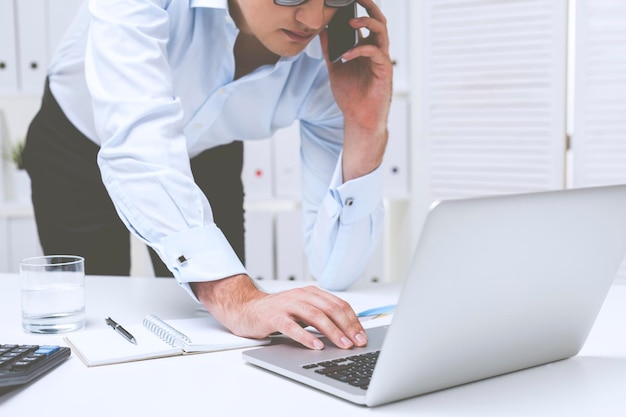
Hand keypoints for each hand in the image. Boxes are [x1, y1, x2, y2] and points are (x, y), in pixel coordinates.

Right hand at [190, 274, 366, 349]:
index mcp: (312, 293)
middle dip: (347, 326)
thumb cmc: (278, 312)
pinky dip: (306, 336)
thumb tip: (349, 332)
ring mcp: (287, 305)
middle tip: (357, 342)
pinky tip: (316, 346)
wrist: (246, 309)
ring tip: (342, 344)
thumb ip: (323, 317)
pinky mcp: (273, 316)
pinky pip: (292, 327)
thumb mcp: (303, 311)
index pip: (339, 305)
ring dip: (332, 331)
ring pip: (315, 316)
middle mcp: (301, 296)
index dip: (353, 320)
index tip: (362, 336)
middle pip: (330, 309)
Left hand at [320, 0, 392, 180]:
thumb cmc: (351, 96)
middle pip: (378, 20)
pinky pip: (375, 53)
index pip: (366, 21)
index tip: (348, 0)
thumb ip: (330, 50)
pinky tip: (347, 54)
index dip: (360, 8)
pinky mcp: (384, 71)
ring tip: (351, 20)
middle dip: (369, 6)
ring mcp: (381, 59)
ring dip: (367, 22)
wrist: (359, 118)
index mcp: (366, 48)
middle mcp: (376, 51)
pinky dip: (360, 50)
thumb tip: (320, 32)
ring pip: (381, 32)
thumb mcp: (335, 68)